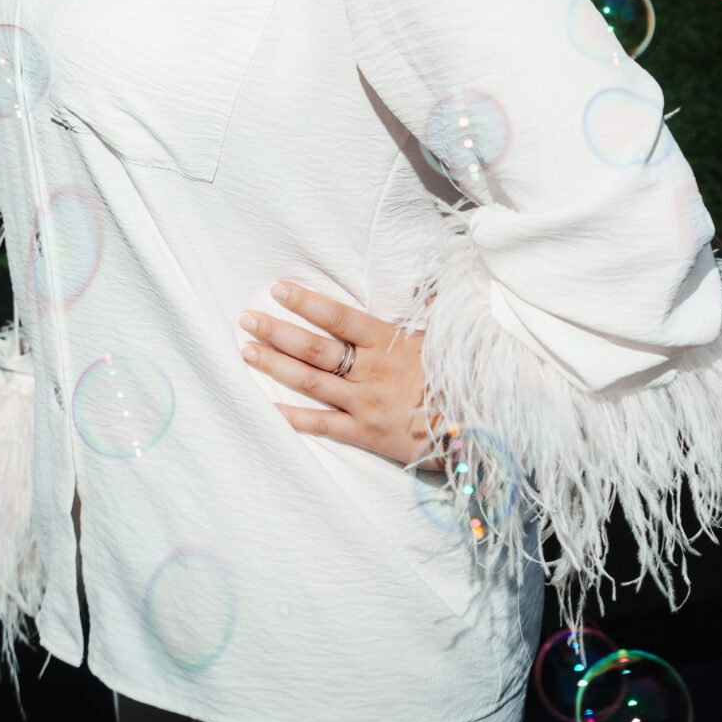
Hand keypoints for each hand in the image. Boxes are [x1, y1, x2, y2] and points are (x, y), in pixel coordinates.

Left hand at [238, 282, 444, 470]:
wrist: (475, 426)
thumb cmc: (458, 375)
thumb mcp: (445, 335)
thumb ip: (428, 309)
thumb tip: (423, 288)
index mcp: (389, 342)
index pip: (339, 316)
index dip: (307, 302)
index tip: (278, 289)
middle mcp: (371, 370)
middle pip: (315, 348)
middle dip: (277, 332)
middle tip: (246, 319)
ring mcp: (365, 403)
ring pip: (311, 382)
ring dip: (275, 366)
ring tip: (247, 351)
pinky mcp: (365, 433)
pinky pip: (323, 425)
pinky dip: (294, 417)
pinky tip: (268, 407)